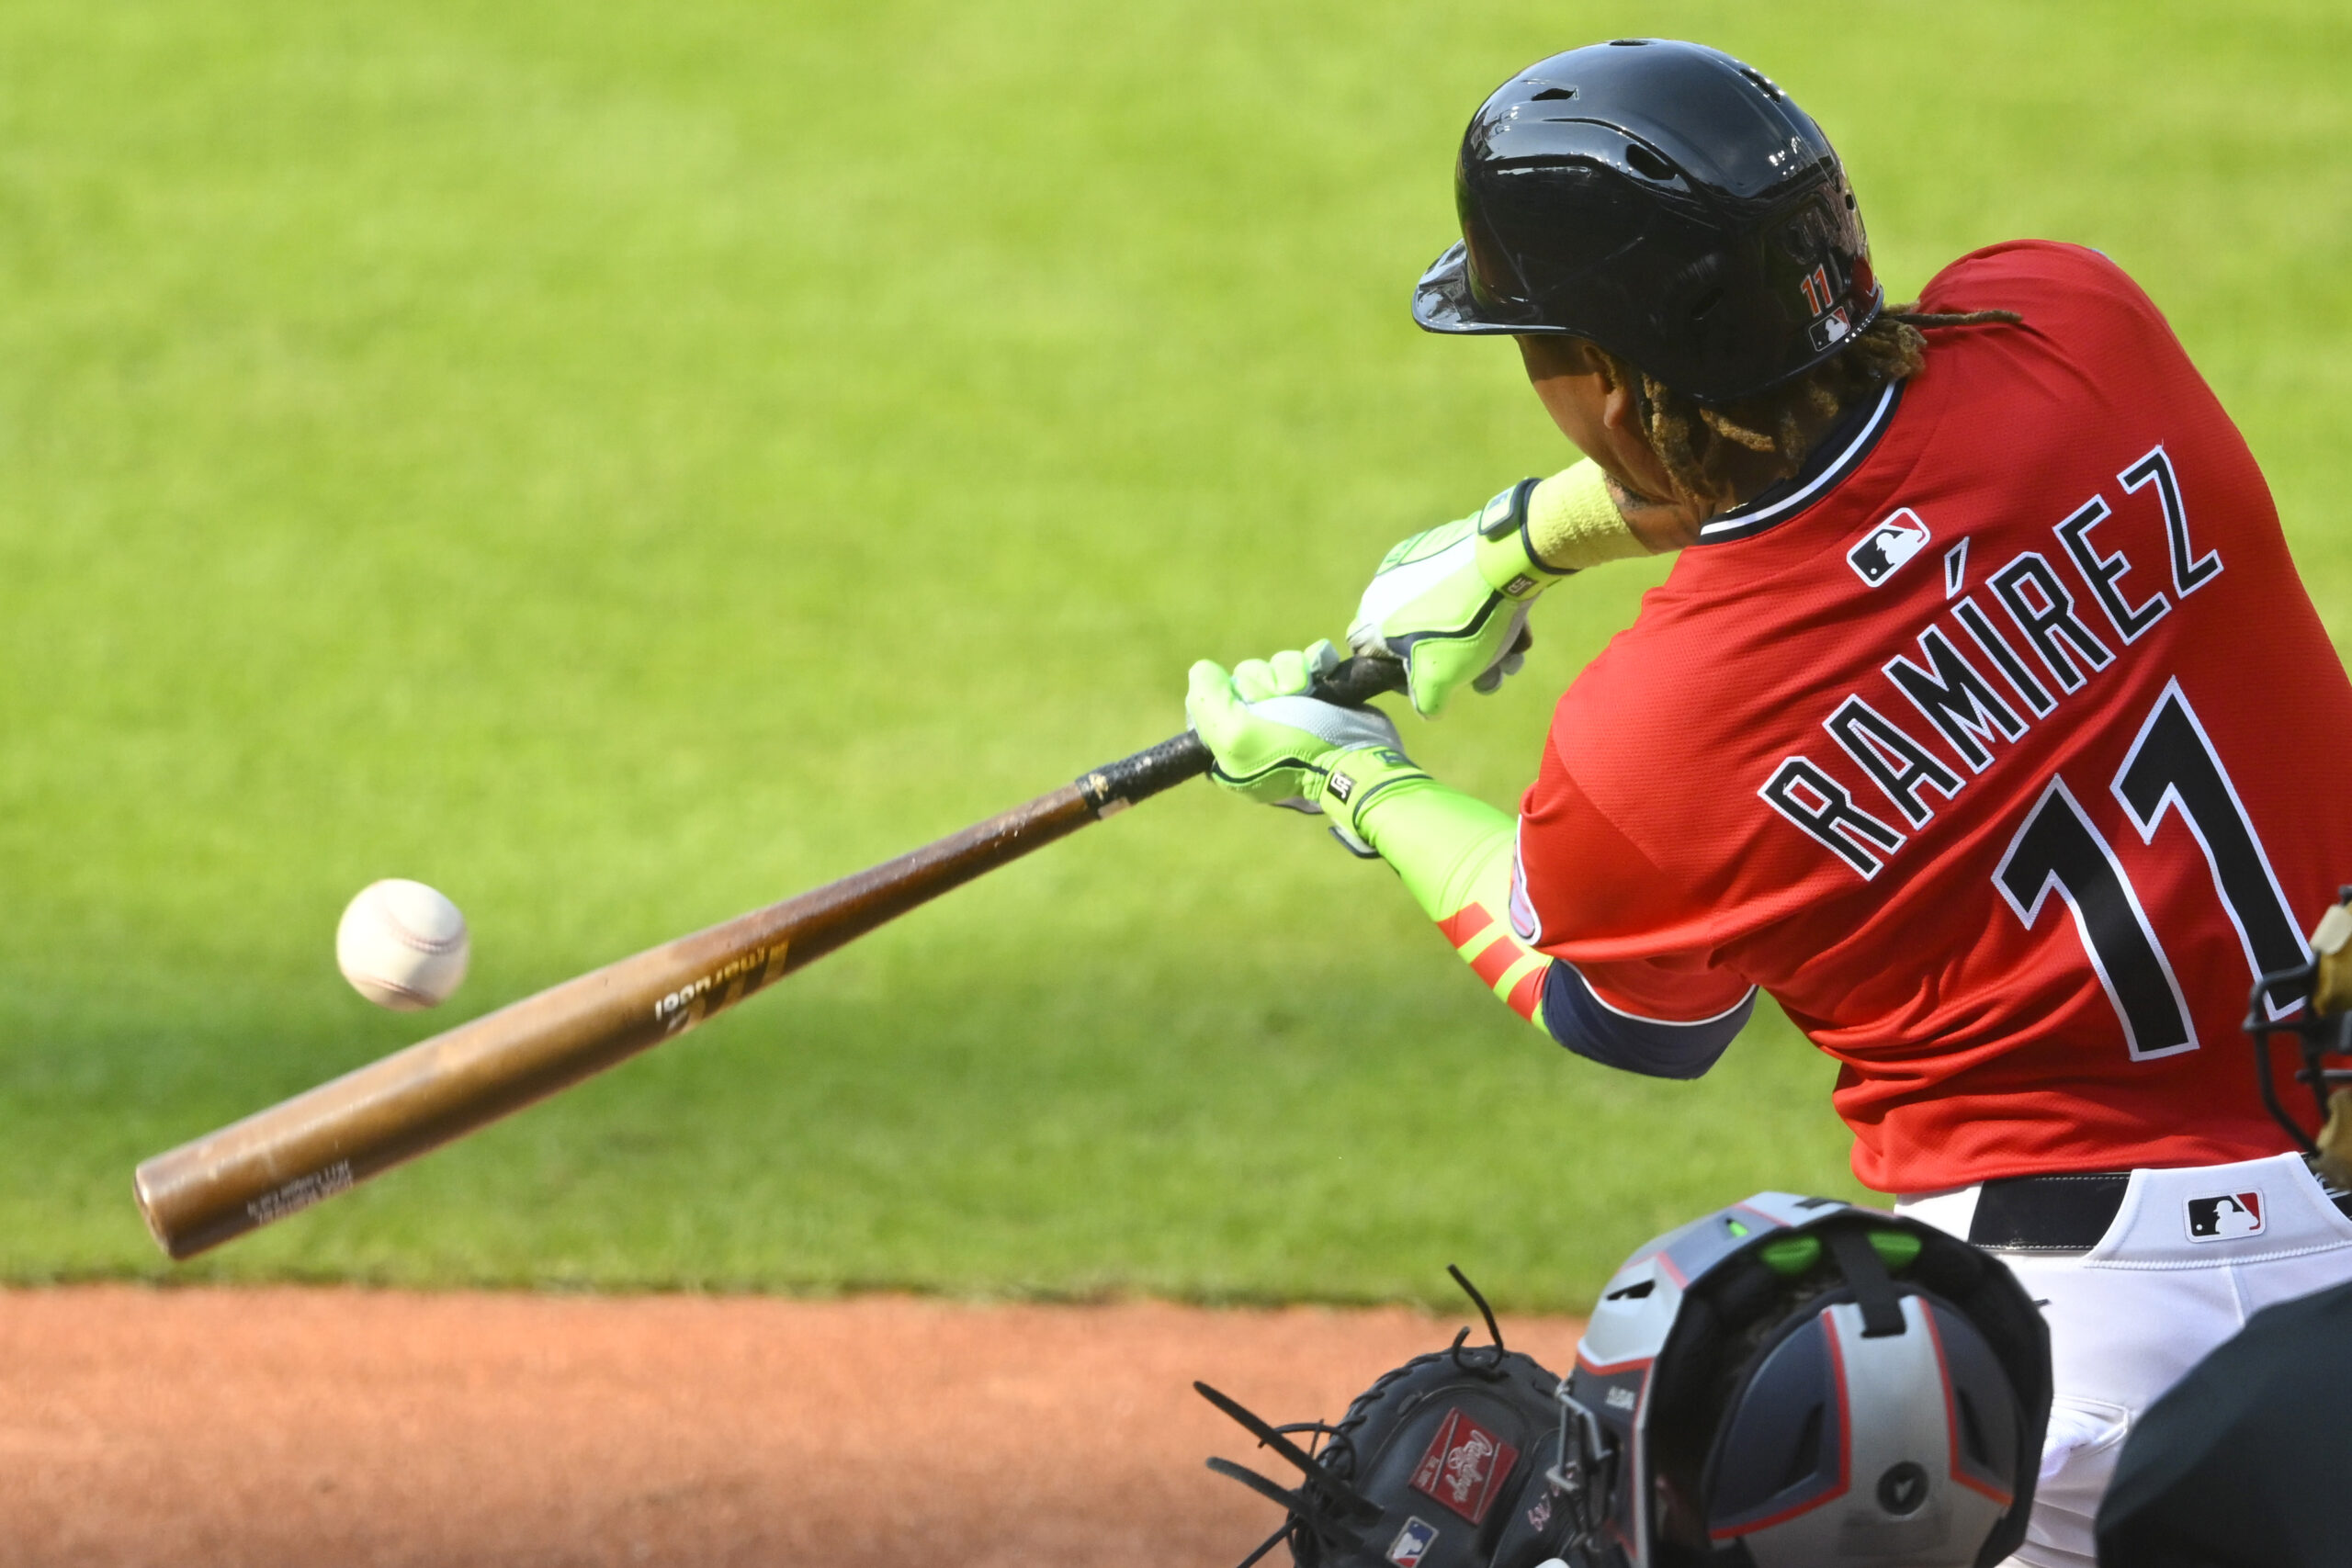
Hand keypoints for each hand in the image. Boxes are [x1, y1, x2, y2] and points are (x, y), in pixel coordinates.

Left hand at [1185, 641, 1426, 852]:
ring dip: (1290, 672)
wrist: (1360, 755)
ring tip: (1305, 691)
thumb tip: (1202, 670)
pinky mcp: (1316, 695)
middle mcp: (1255, 728)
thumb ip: (1206, 700)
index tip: (1246, 706)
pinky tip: (1321, 674)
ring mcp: (1287, 712)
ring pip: (1273, 667)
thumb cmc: (1297, 749)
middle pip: (1243, 678)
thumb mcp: (1239, 734)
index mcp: (1229, 746)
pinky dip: (1312, 662)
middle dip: (1263, 682)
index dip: (1226, 694)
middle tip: (1283, 701)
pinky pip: (1303, 661)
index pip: (1209, 700)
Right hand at [1346, 480, 1561, 717]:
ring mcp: (1423, 562)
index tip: (1428, 682)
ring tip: (1514, 655)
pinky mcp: (1455, 549)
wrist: (1507, 560)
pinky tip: (1518, 627)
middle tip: (1489, 675)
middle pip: (1419, 640)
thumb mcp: (1440, 676)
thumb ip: (1426, 699)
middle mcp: (1390, 584)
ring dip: (1482, 647)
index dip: (1392, 673)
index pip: (1364, 650)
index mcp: (1375, 612)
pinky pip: (1463, 591)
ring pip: (1449, 619)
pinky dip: (1486, 613)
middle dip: (1459, 666)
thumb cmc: (1463, 625)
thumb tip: (1428, 708)